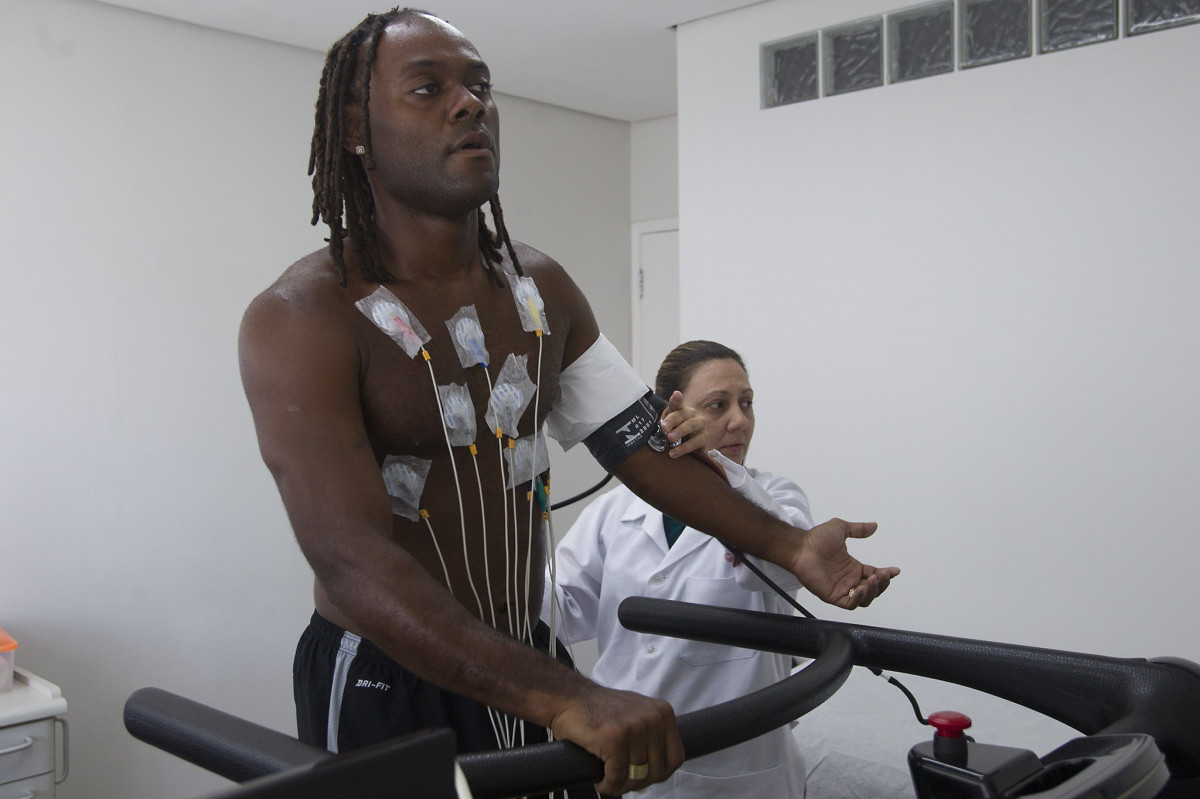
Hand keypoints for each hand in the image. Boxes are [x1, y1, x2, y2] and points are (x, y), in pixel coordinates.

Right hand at [548, 684, 683, 795]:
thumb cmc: (599, 709)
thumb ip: (652, 735)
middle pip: (657, 771)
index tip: (643, 776)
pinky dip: (607, 785)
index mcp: (663, 713)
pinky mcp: (614, 738)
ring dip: (620, 786)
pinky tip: (600, 780)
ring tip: (609, 780)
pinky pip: (616, 777)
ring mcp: (634, 728)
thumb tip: (659, 770)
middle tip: (621, 781)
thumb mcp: (637, 713)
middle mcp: (652, 719)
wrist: (569, 698)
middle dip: (638, 782)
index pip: (675, 758)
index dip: (659, 773)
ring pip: (636, 776)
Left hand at [659, 390, 706, 458]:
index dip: (676, 399)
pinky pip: (696, 442)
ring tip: (670, 439)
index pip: (677, 404)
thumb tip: (663, 421)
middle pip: (683, 415)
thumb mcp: (669, 427)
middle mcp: (694, 415)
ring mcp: (701, 426)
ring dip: (680, 432)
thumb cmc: (678, 434)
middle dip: (673, 420)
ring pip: (691, 426)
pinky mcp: (705, 439)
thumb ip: (666, 422)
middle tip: (664, 428)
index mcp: (683, 410)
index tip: (676, 394)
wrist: (691, 448)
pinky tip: (674, 453)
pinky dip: (685, 448)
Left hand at [787, 519, 899, 608]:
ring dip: (873, 591)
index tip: (895, 570)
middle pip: (873, 589)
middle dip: (882, 583)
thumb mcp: (841, 529)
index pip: (874, 574)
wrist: (801, 547)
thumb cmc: (816, 538)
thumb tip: (874, 526)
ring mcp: (841, 588)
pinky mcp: (832, 596)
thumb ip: (858, 529)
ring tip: (873, 580)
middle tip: (883, 575)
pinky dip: (858, 599)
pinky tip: (861, 588)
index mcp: (852, 567)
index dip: (886, 574)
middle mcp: (848, 579)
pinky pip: (850, 604)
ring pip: (864, 599)